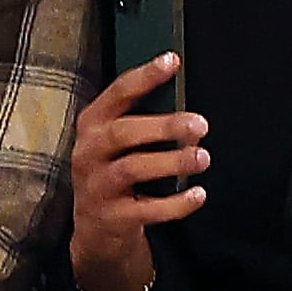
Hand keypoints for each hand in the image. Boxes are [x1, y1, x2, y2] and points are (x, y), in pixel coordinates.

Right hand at [65, 53, 205, 290]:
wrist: (97, 230)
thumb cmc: (116, 173)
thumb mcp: (118, 144)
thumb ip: (141, 121)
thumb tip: (187, 106)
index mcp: (92, 126)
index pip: (117, 94)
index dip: (144, 76)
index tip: (173, 60)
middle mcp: (88, 152)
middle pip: (123, 133)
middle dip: (163, 126)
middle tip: (201, 124)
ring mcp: (96, 186)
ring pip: (132, 169)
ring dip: (171, 162)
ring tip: (202, 158)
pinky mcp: (111, 217)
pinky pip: (146, 209)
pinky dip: (175, 203)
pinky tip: (198, 194)